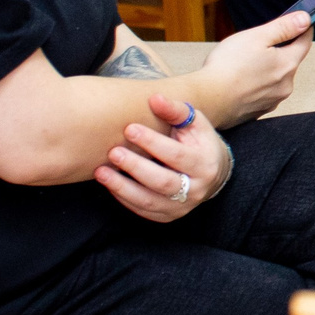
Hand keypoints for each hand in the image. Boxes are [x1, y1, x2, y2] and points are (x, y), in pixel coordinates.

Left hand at [97, 93, 230, 222]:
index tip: (129, 128)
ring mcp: (183, 206)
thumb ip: (176, 110)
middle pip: (162, 181)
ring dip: (122, 187)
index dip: (152, 142)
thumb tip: (154, 98)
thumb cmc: (199, 142)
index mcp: (205, 164)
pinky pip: (143, 210)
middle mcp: (197, 189)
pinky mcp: (169, 215)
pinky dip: (124, 198)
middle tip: (113, 152)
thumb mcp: (195, 123)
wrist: (214, 172)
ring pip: (149, 201)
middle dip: (135, 167)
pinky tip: (109, 183)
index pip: (177, 155)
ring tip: (101, 171)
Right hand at [194, 11, 311, 126]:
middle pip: (288, 61)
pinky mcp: (258, 111)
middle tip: (255, 47)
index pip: (304, 42)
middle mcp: (285, 85)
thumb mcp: (256, 37)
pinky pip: (261, 93)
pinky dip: (254, 86)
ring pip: (274, 78)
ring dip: (264, 70)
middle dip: (276, 52)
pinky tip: (238, 81)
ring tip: (241, 66)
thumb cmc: (227, 68)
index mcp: (287, 64)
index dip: (303, 30)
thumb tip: (304, 19)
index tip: (302, 23)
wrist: (207, 100)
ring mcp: (272, 100)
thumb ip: (283, 27)